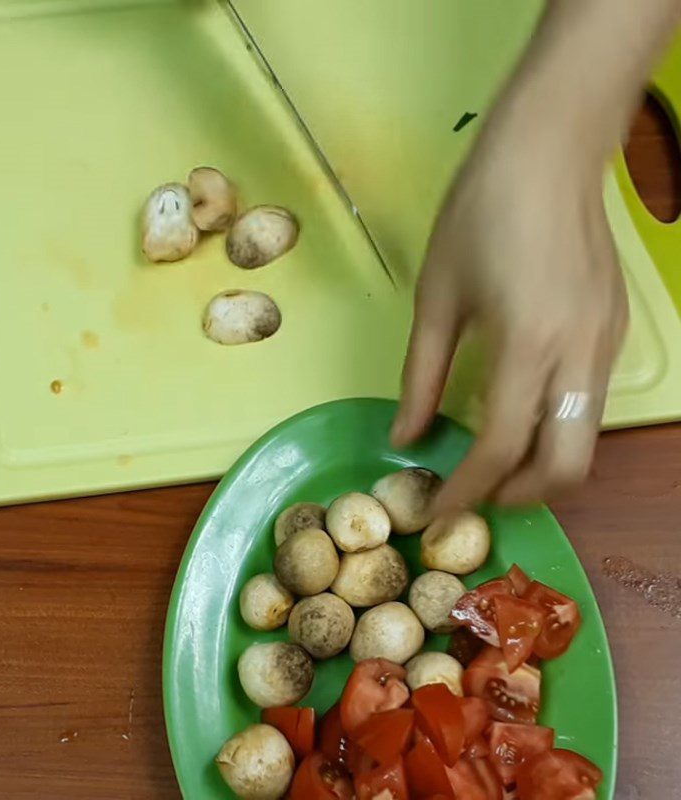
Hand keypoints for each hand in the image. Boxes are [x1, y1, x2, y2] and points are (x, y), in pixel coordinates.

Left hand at [391, 107, 627, 511]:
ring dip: (540, 467)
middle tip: (475, 493)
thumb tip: (406, 437)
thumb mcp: (436, 298)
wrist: (550, 150)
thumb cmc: (480, 215)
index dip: (466, 490)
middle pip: (566, 468)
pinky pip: (589, 405)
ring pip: (584, 441)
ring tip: (492, 462)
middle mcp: (580, 356)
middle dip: (518, 495)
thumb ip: (421, 377)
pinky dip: (555, 429)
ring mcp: (607, 345)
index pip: (499, 448)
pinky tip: (520, 412)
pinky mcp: (616, 331)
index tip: (437, 512)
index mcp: (528, 346)